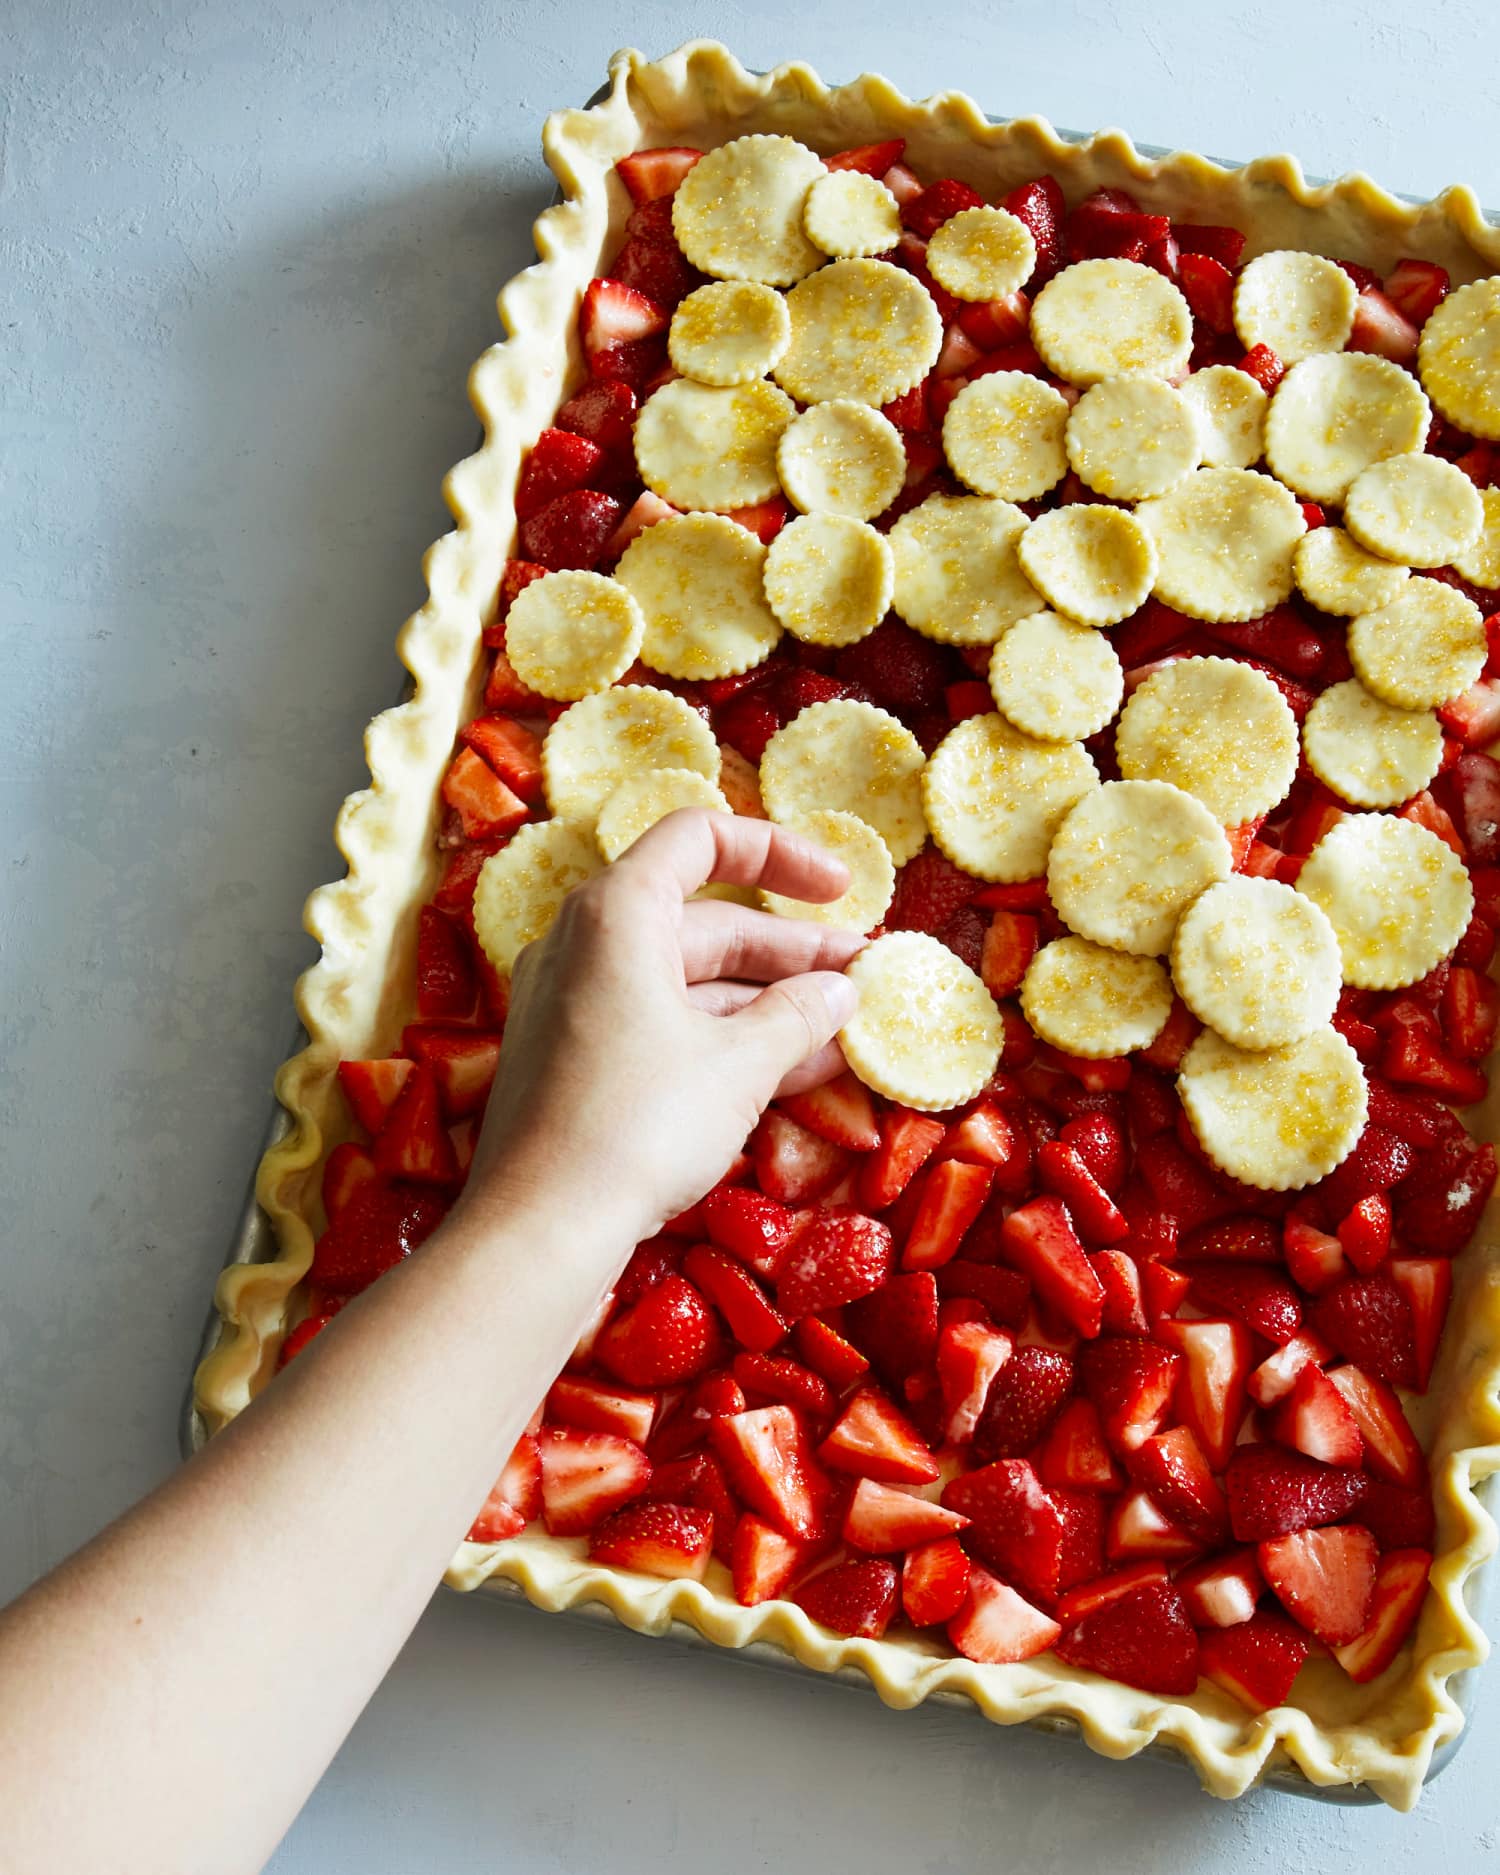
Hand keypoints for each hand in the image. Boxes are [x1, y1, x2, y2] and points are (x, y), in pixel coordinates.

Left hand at [459, 810, 863, 1254]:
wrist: (539, 1229)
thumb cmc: (638, 1125)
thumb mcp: (738, 1064)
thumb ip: (797, 1015)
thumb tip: (839, 991)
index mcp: (616, 913)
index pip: (700, 838)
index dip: (779, 852)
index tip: (842, 889)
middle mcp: (584, 944)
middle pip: (702, 919)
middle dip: (790, 950)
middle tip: (864, 977)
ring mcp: (573, 1005)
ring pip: (686, 981)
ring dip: (767, 1002)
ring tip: (844, 1030)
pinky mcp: (573, 1061)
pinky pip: (660, 1026)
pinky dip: (723, 1039)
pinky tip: (792, 1071)